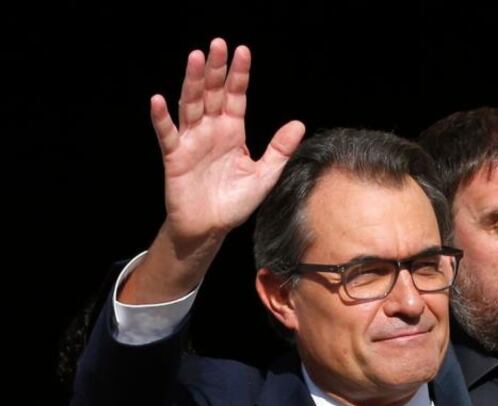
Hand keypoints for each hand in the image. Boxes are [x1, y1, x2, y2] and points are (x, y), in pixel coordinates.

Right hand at [121, 38, 304, 303]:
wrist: (211, 228)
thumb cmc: (235, 202)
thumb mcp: (264, 175)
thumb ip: (280, 149)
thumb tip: (299, 124)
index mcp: (233, 131)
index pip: (236, 96)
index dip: (239, 75)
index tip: (243, 51)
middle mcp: (211, 130)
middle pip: (212, 93)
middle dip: (215, 69)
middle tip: (217, 44)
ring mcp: (192, 141)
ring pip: (191, 105)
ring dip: (191, 82)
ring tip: (194, 57)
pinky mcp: (175, 157)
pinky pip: (167, 134)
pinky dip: (162, 118)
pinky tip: (158, 100)